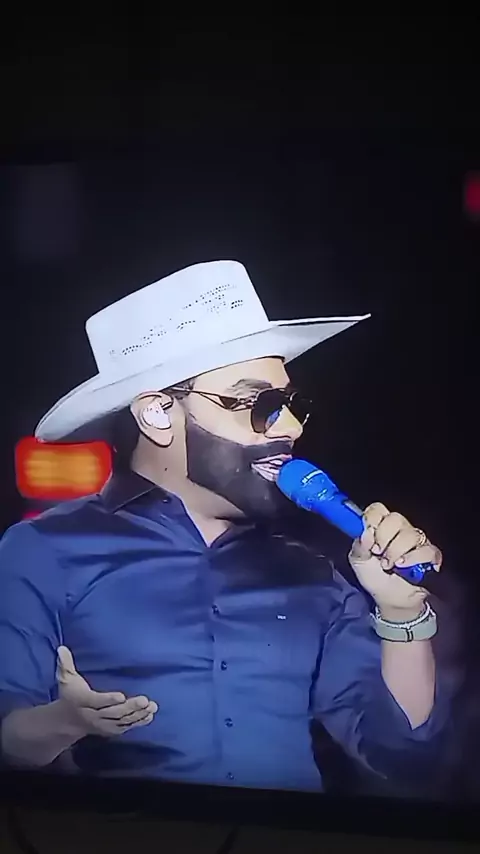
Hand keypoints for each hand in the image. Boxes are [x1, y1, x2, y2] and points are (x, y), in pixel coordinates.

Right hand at [56, 646, 157, 737]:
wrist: (67, 721)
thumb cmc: (70, 694)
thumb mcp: (65, 678)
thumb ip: (65, 663)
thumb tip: (62, 648)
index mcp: (82, 701)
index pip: (96, 701)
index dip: (108, 700)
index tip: (122, 696)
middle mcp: (93, 715)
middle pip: (113, 713)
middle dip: (130, 707)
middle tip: (145, 700)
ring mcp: (103, 724)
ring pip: (121, 721)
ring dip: (137, 714)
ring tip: (152, 706)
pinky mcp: (110, 729)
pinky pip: (125, 727)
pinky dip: (138, 722)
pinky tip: (150, 714)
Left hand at [348, 503, 441, 617]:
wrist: (390, 599)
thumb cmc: (374, 577)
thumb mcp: (359, 562)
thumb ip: (360, 546)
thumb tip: (366, 532)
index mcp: (380, 526)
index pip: (378, 509)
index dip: (372, 518)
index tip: (368, 534)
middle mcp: (400, 529)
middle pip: (395, 518)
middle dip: (384, 537)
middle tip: (378, 552)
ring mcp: (416, 541)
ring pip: (410, 534)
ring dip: (395, 552)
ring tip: (389, 565)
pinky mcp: (430, 555)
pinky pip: (427, 550)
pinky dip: (413, 558)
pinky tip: (404, 566)